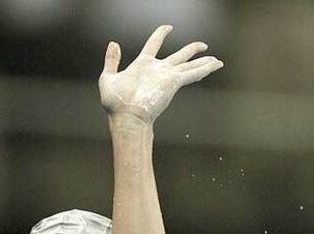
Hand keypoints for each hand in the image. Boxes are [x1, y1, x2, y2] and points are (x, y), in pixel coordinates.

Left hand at [99, 25, 223, 123]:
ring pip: (189, 65)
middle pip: (179, 56)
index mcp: (142, 65)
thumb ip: (111, 60)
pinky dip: (205, 68)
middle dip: (191, 50)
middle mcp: (157, 70)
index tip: (168, 27)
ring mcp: (167, 76)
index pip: (153, 44)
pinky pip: (193, 73)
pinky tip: (216, 64)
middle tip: (203, 46)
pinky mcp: (174, 82)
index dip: (160, 34)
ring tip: (217, 60)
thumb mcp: (107, 78)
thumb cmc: (115, 104)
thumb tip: (113, 43)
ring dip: (203, 62)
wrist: (126, 117)